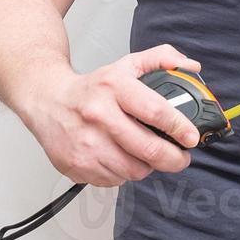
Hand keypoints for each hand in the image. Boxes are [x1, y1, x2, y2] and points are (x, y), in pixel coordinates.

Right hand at [17, 44, 203, 186]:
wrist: (47, 102)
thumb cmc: (93, 87)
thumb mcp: (127, 65)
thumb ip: (162, 59)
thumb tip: (191, 66)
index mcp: (114, 87)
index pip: (156, 111)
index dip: (179, 127)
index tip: (192, 137)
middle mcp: (99, 115)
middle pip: (148, 149)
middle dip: (174, 158)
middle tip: (181, 157)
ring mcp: (86, 144)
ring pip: (134, 170)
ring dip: (148, 167)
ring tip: (148, 155)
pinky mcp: (76, 165)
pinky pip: (114, 180)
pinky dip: (124, 173)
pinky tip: (121, 158)